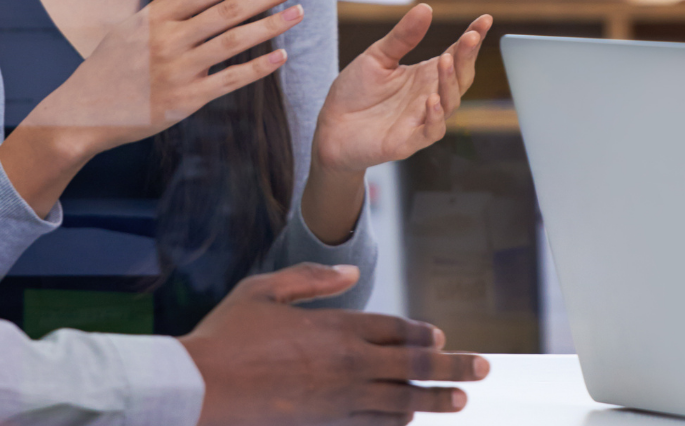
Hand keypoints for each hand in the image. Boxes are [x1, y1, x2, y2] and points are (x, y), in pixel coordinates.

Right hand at [0, 0, 308, 214]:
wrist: (84, 113)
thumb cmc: (110, 67)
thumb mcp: (131, 27)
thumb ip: (166, 1)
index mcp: (156, 18)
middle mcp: (168, 41)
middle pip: (226, 11)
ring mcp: (177, 71)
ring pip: (232, 42)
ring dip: (268, 26)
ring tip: (298, 12)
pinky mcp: (185, 101)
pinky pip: (228, 81)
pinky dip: (256, 68)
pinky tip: (281, 56)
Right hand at [185, 263, 490, 425]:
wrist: (200, 389)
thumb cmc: (226, 337)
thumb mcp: (265, 290)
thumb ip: (312, 279)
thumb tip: (353, 274)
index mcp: (337, 327)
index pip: (396, 329)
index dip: (422, 334)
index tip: (440, 338)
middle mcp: (348, 365)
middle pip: (414, 366)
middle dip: (454, 368)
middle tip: (484, 370)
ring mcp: (340, 400)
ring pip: (401, 401)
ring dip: (433, 401)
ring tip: (458, 401)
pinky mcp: (325, 425)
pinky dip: (395, 423)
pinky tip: (406, 422)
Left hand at [314, 7, 491, 172]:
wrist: (329, 128)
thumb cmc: (355, 93)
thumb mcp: (377, 57)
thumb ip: (402, 37)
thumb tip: (426, 9)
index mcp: (425, 75)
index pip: (456, 54)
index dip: (471, 39)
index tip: (485, 20)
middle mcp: (429, 96)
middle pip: (460, 77)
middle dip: (468, 57)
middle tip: (470, 37)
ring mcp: (421, 119)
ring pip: (450, 102)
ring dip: (451, 82)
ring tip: (446, 61)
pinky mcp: (408, 141)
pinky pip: (431, 131)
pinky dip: (436, 117)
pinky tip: (432, 100)